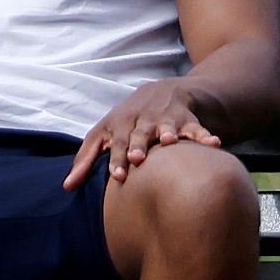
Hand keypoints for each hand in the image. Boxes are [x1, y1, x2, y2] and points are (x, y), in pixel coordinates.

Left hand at [67, 78, 223, 187]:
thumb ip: (85, 160)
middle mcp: (142, 120)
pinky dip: (204, 135)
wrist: (161, 92)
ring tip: (170, 141)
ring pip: (166, 126)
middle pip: (139, 134)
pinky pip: (196, 128)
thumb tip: (66, 187)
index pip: (116, 143)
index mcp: (120, 124)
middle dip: (138, 145)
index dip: (117, 158)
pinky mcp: (186, 120)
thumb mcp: (103, 135)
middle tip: (138, 159)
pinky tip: (213, 144)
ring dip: (168, 132)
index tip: (118, 176)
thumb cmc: (126, 123)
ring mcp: (165, 119)